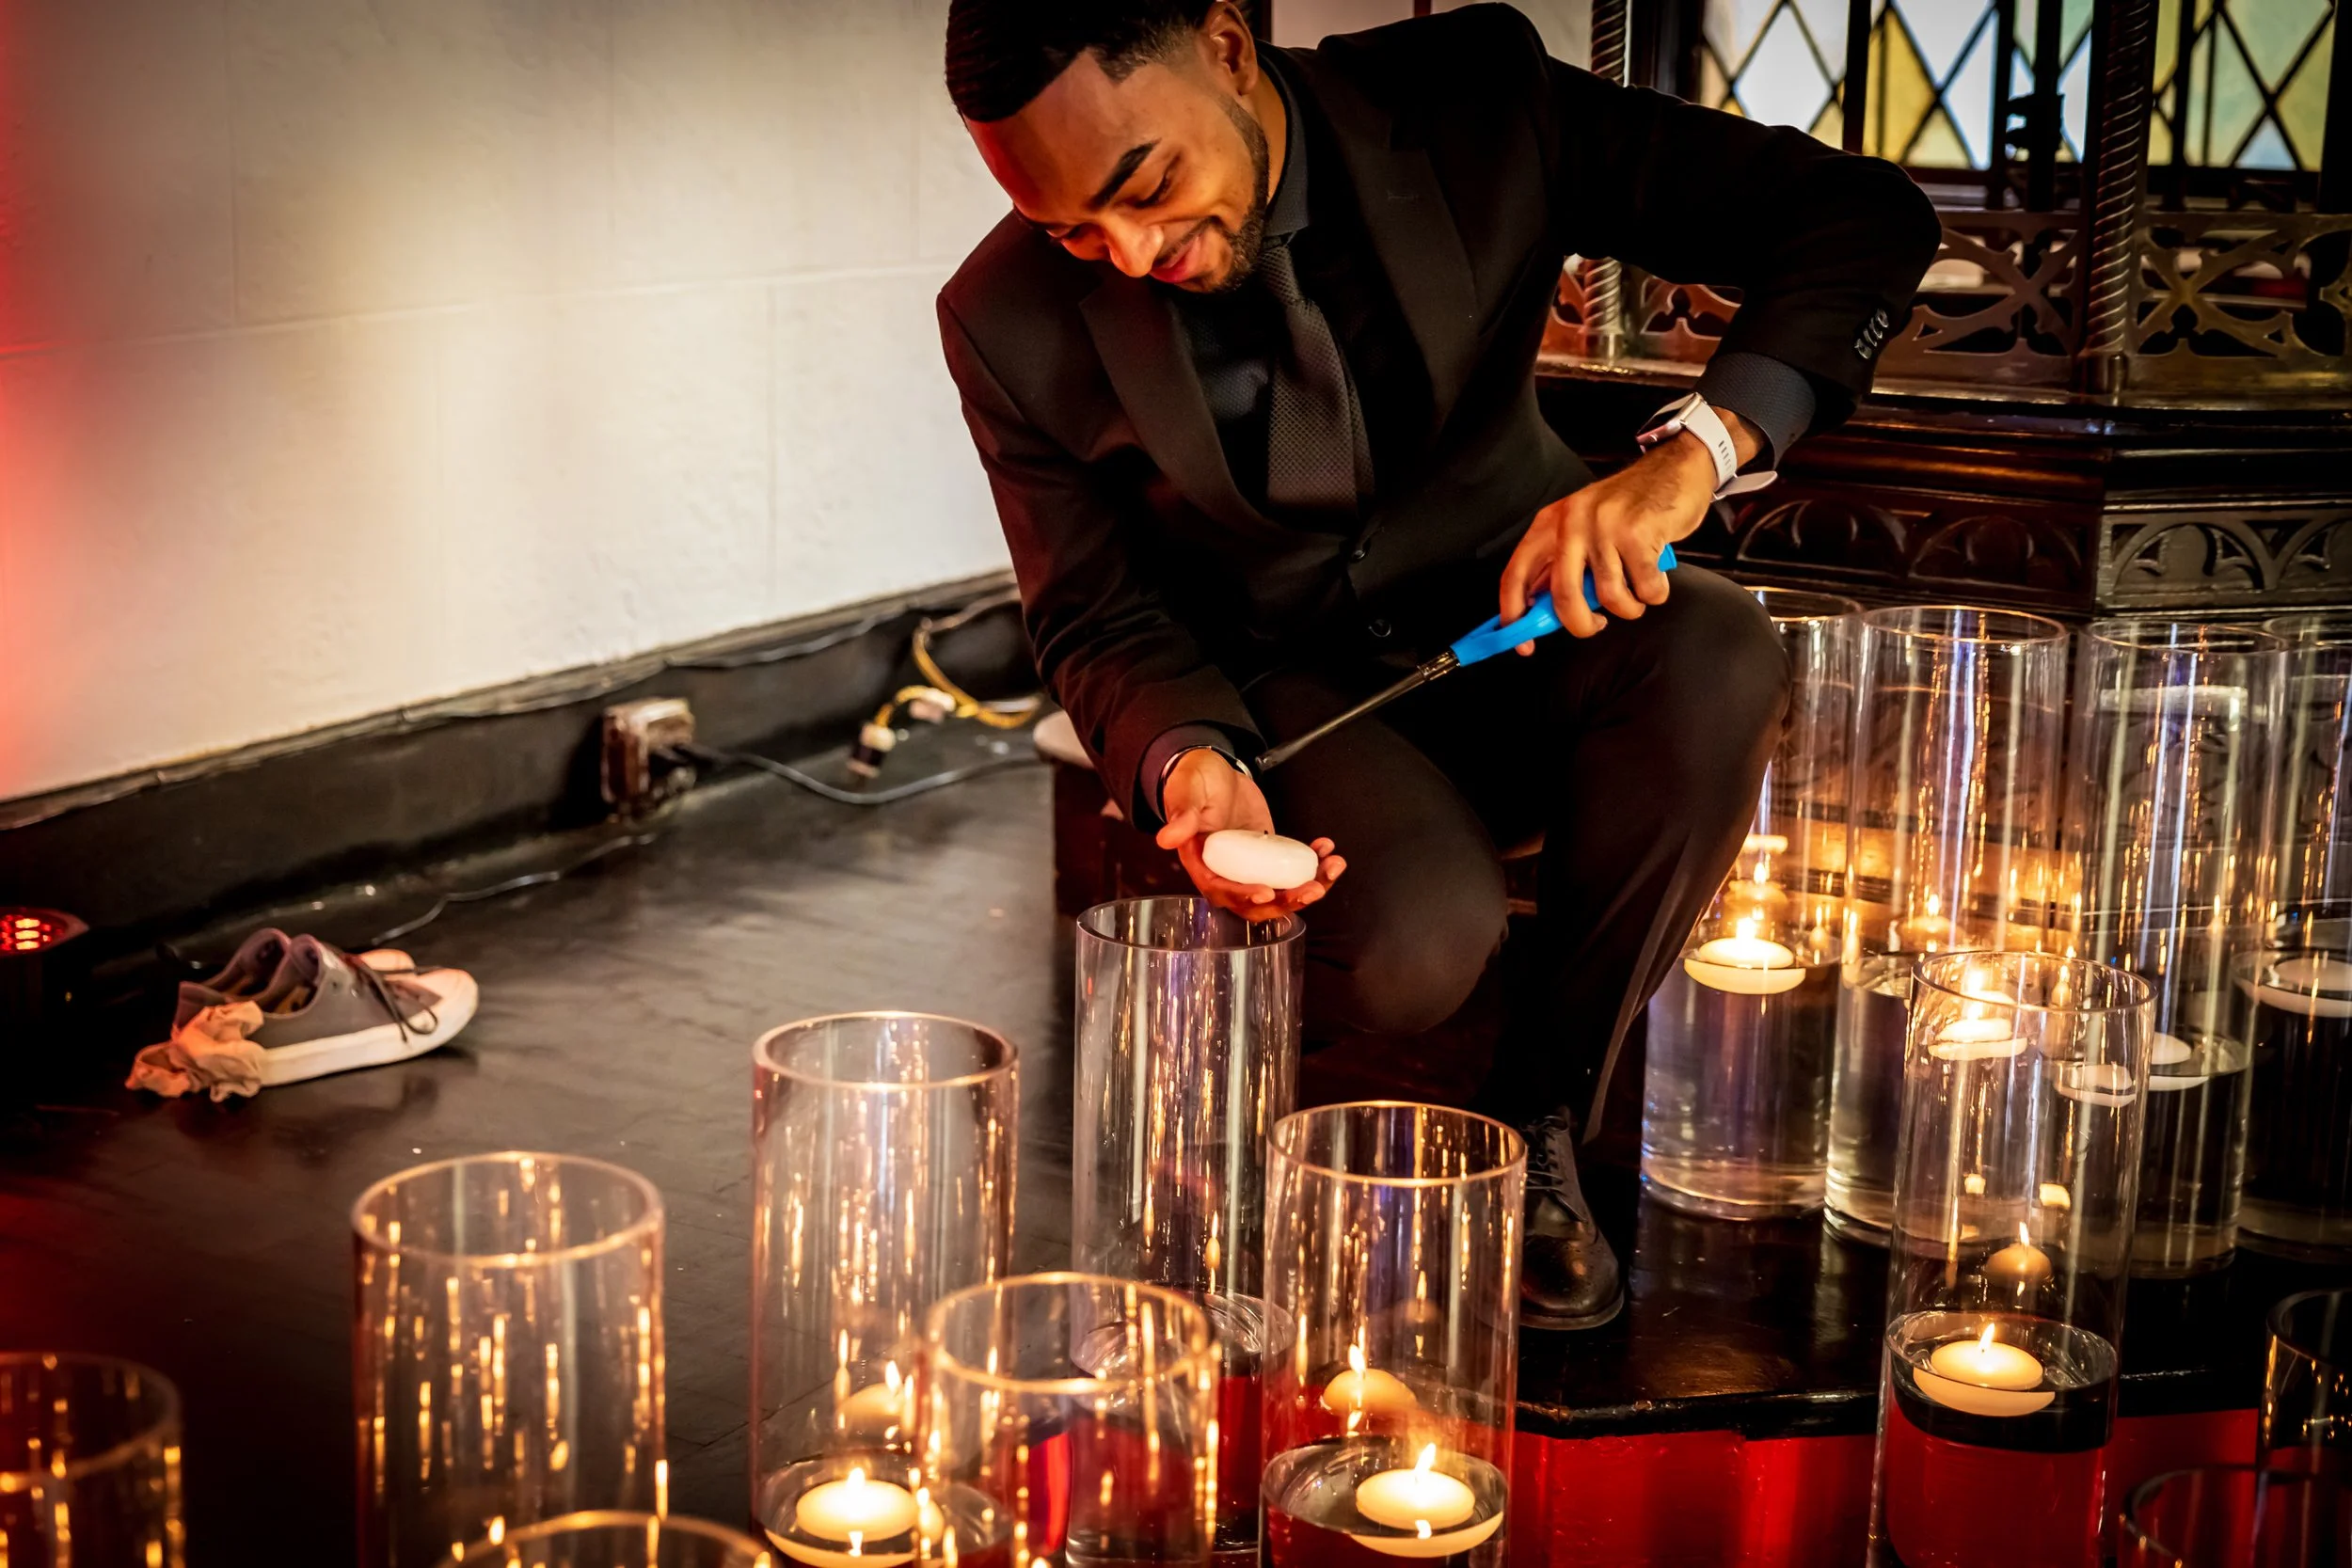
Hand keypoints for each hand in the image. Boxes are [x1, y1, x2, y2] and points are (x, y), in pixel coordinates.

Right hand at [1154, 749, 1344, 921]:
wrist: (1215, 771)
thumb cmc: (1195, 780)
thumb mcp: (1186, 791)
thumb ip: (1181, 813)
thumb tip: (1167, 838)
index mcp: (1203, 864)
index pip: (1221, 890)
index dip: (1243, 896)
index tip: (1267, 892)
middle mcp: (1227, 873)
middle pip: (1257, 903)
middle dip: (1288, 901)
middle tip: (1314, 888)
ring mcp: (1251, 867)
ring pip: (1281, 891)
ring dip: (1309, 886)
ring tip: (1333, 867)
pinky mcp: (1269, 856)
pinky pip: (1292, 870)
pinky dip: (1313, 865)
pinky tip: (1326, 847)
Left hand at [1498, 410, 1762, 642]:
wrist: (1676, 467)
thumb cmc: (1631, 505)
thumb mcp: (1584, 527)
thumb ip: (1562, 565)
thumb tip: (1540, 611)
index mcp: (1551, 523)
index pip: (1516, 574)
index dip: (1514, 615)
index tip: (1523, 644)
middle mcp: (1572, 523)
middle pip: (1563, 597)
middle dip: (1581, 624)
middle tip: (1596, 624)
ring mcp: (1605, 527)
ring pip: (1609, 597)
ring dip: (1628, 607)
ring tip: (1636, 592)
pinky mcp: (1639, 533)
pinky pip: (1645, 589)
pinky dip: (1654, 594)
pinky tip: (1656, 576)